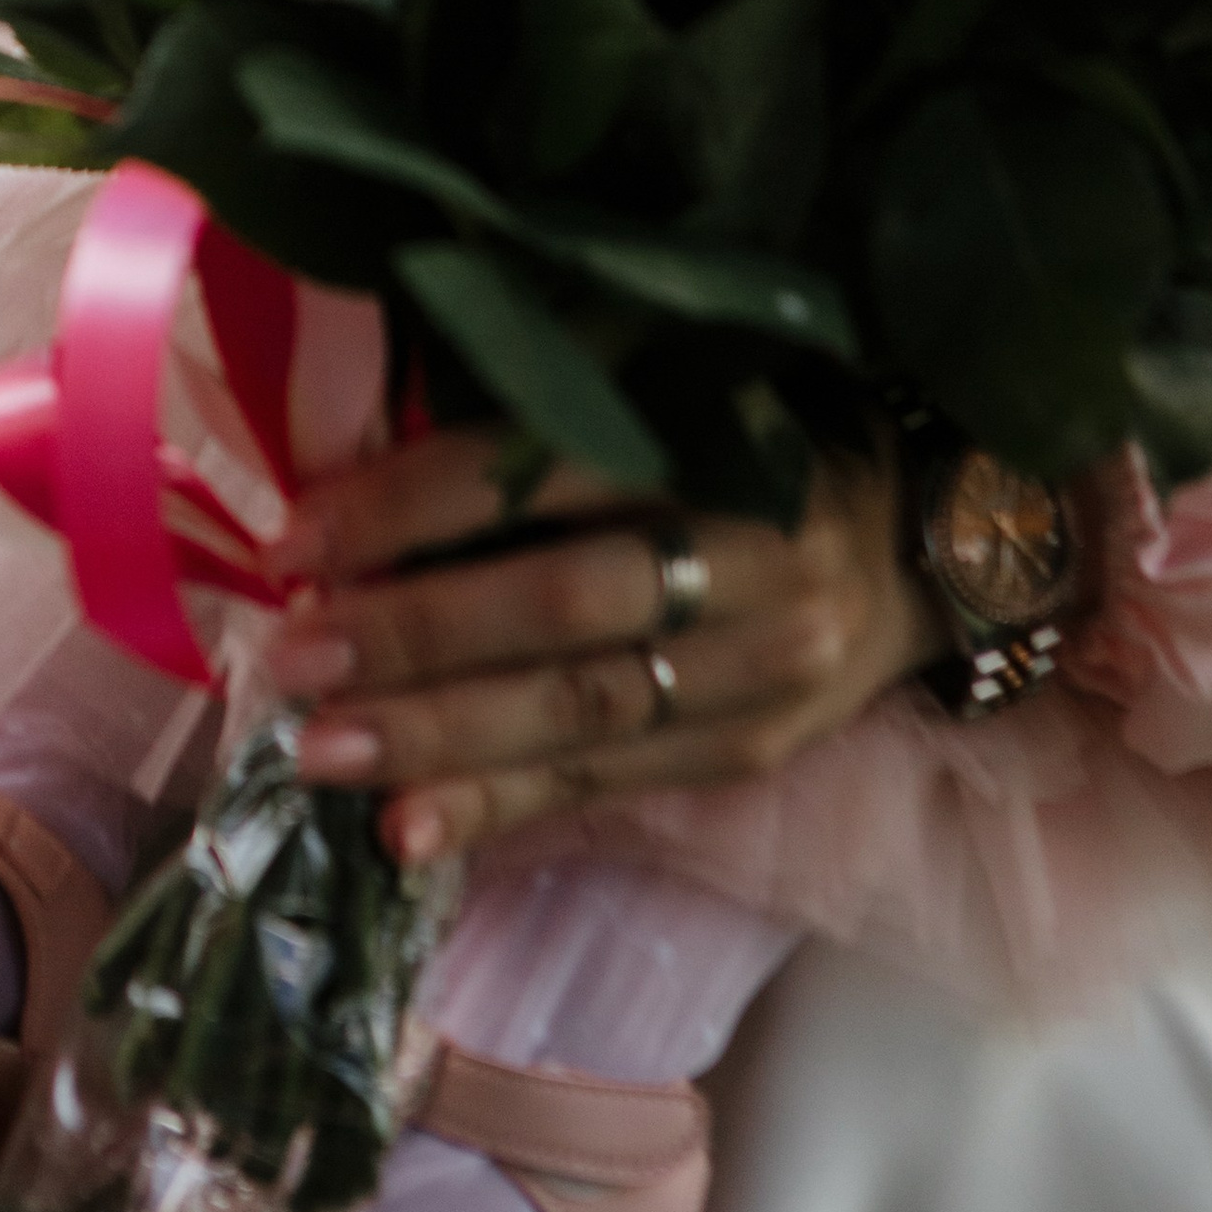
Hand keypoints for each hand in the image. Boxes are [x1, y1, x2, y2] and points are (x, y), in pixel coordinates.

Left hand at [257, 431, 936, 864]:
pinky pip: (609, 785)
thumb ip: (547, 404)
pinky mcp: (749, 751)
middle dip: (413, 638)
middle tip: (291, 660)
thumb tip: (359, 449)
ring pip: (581, 712)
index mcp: (721, 439)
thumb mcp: (676, 378)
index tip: (298, 537)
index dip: (414, 506)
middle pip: (561, 606)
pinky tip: (410, 833)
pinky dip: (503, 810)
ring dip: (438, 740)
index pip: (543, 474)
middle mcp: (752, 561)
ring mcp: (760, 671)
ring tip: (319, 757)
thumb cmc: (758, 431)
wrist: (919, 540)